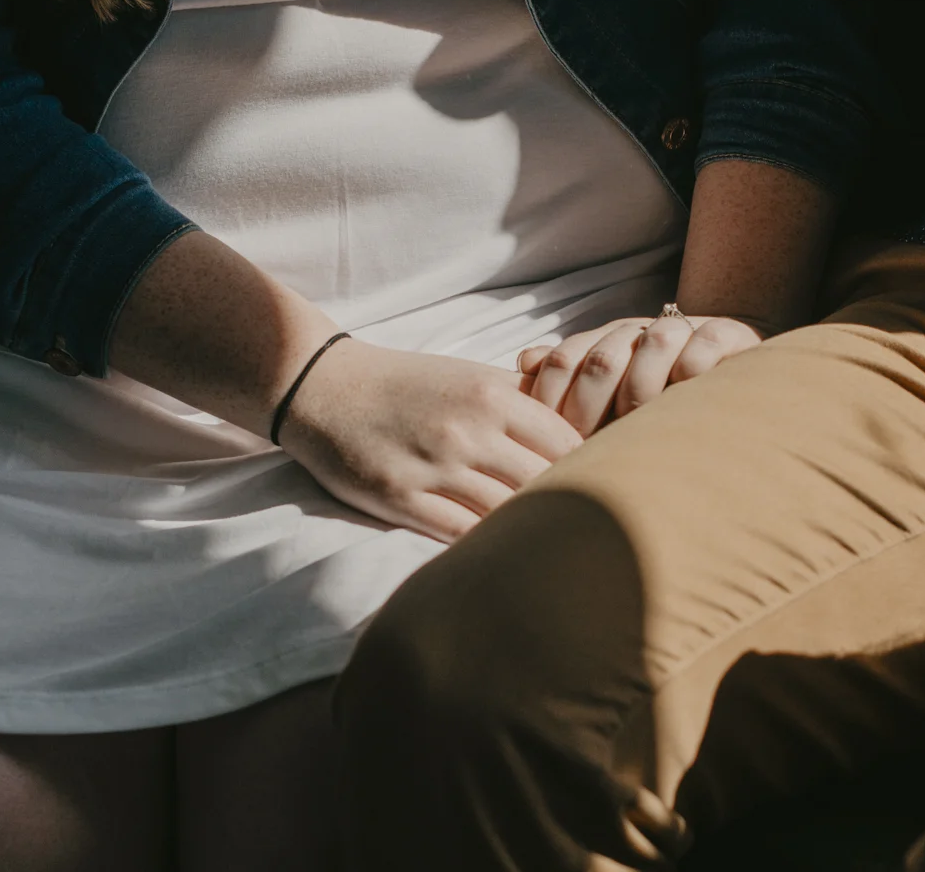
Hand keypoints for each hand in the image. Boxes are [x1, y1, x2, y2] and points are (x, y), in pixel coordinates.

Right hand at [276, 339, 586, 542]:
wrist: (325, 386)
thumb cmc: (409, 383)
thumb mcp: (469, 375)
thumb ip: (524, 399)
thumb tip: (582, 426)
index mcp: (492, 395)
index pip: (568, 441)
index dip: (589, 464)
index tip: (599, 481)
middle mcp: (468, 431)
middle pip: (545, 481)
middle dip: (569, 502)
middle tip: (587, 524)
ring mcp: (433, 468)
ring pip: (506, 513)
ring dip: (528, 529)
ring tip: (550, 544)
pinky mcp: (400, 499)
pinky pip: (460, 533)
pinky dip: (485, 543)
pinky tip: (501, 550)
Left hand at [518, 312, 764, 432]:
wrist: (733, 377)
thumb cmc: (661, 402)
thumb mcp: (611, 401)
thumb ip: (570, 382)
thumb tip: (525, 361)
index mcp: (605, 344)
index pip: (564, 360)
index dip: (554, 401)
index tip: (555, 444)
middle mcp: (639, 332)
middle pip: (603, 358)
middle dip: (592, 408)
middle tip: (591, 448)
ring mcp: (683, 331)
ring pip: (654, 344)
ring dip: (643, 390)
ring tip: (641, 428)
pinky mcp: (726, 334)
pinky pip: (705, 342)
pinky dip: (694, 369)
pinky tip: (689, 398)